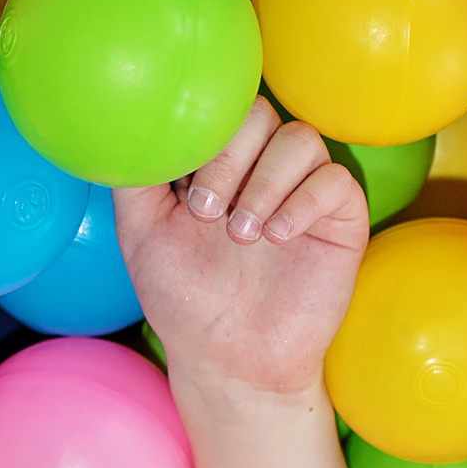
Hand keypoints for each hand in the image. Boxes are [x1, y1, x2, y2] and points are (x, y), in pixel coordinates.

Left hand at [112, 99, 368, 398]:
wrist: (227, 357)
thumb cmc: (182, 296)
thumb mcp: (141, 231)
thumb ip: (135, 177)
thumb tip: (126, 129)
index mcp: (217, 162)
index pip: (218, 110)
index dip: (201, 136)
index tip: (181, 188)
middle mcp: (261, 166)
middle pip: (260, 114)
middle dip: (229, 158)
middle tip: (207, 212)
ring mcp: (302, 188)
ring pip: (300, 139)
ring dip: (265, 182)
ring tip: (241, 234)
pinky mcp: (340, 217)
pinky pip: (335, 181)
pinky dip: (304, 202)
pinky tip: (277, 237)